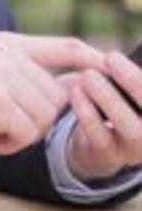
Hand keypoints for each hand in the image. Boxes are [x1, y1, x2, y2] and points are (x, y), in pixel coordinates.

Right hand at [0, 31, 105, 185]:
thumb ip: (36, 80)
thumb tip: (85, 81)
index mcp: (4, 42)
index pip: (64, 46)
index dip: (92, 60)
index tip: (109, 69)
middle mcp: (3, 51)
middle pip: (58, 95)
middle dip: (36, 119)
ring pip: (46, 116)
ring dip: (23, 133)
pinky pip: (28, 133)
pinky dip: (9, 144)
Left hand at [67, 50, 141, 181]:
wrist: (95, 140)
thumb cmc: (117, 99)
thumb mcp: (126, 85)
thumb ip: (129, 74)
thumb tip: (113, 55)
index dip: (141, 77)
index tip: (116, 55)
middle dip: (133, 81)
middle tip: (111, 57)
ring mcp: (136, 148)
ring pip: (131, 128)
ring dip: (109, 99)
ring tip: (89, 76)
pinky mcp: (110, 156)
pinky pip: (101, 136)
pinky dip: (88, 113)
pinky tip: (75, 91)